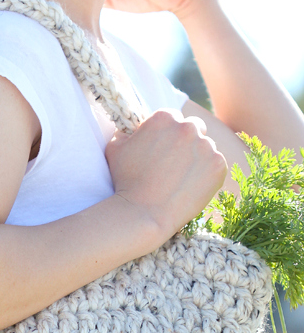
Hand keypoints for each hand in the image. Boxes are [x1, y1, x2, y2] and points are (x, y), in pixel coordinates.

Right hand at [105, 110, 227, 240]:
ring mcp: (206, 146)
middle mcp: (188, 127)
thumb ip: (125, 132)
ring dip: (197, 158)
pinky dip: (207, 174)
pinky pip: (216, 165)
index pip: (173, 118)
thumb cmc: (125, 182)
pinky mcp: (218, 165)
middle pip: (194, 127)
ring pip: (206, 147)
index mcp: (164, 117)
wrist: (143, 214)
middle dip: (186, 142)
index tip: (163, 150)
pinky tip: (191, 187)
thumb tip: (129, 129)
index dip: (167, 134)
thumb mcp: (115, 149)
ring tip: (181, 180)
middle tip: (175, 164)